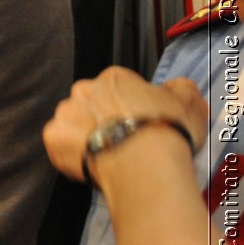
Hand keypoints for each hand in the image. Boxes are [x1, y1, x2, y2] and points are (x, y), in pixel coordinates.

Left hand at [43, 66, 208, 182]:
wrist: (143, 166)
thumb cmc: (165, 134)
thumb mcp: (189, 103)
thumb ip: (181, 89)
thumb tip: (176, 87)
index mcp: (114, 78)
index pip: (116, 88)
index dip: (128, 107)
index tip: (136, 122)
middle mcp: (84, 90)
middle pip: (91, 103)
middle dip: (102, 119)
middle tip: (121, 139)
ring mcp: (66, 114)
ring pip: (72, 123)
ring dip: (85, 135)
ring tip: (108, 153)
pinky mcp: (53, 139)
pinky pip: (60, 144)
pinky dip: (71, 153)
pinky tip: (92, 161)